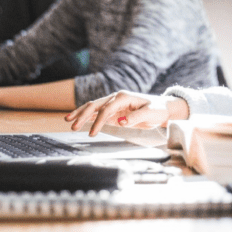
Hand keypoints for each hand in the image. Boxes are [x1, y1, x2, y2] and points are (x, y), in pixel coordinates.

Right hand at [66, 91, 185, 136]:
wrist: (162, 108)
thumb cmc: (158, 109)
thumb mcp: (151, 113)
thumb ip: (136, 117)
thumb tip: (121, 121)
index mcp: (123, 97)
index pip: (106, 109)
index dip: (98, 121)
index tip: (92, 134)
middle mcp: (116, 98)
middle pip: (95, 105)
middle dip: (82, 115)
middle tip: (72, 126)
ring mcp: (113, 104)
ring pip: (93, 108)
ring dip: (81, 114)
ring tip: (68, 121)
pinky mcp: (113, 112)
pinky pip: (98, 113)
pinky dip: (87, 117)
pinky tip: (78, 121)